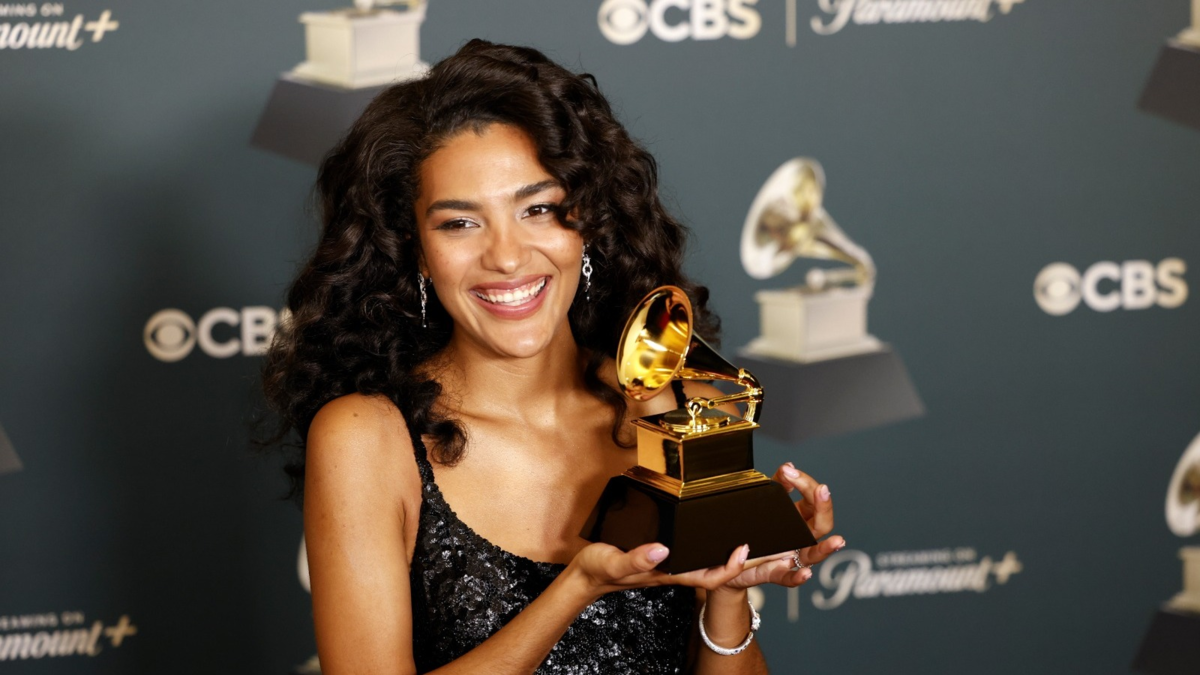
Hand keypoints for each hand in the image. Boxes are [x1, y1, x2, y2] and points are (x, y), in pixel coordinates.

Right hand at [567, 541, 750, 600]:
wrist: (584, 576)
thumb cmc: (598, 570)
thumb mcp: (615, 562)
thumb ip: (638, 558)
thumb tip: (663, 549)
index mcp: (667, 573)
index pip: (707, 576)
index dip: (729, 567)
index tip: (742, 550)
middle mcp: (672, 569)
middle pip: (713, 570)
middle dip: (736, 561)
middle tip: (758, 542)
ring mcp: (667, 564)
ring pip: (704, 562)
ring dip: (724, 553)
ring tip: (743, 535)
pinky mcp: (660, 555)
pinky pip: (690, 553)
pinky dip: (706, 545)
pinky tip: (710, 533)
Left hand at [722, 462, 844, 589]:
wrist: (728, 558)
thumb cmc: (752, 528)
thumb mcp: (764, 503)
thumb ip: (776, 485)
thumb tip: (789, 467)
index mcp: (799, 518)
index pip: (813, 500)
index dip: (807, 484)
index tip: (790, 471)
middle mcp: (800, 538)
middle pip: (822, 524)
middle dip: (824, 507)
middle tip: (822, 490)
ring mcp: (790, 557)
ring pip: (814, 555)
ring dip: (826, 549)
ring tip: (837, 541)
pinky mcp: (773, 573)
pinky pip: (788, 579)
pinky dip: (797, 577)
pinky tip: (804, 573)